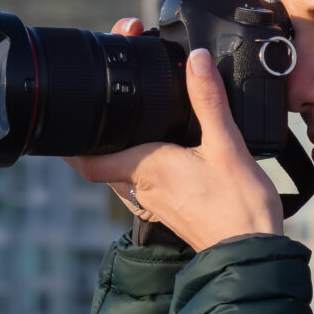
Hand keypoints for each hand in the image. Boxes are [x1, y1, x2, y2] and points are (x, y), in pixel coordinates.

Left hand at [64, 22, 284, 250]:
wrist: (250, 252)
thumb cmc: (238, 208)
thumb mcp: (227, 146)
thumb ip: (208, 101)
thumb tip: (197, 60)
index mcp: (146, 169)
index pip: (88, 160)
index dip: (69, 144)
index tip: (62, 122)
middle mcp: (142, 188)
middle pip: (101, 163)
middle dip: (94, 138)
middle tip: (97, 109)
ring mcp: (154, 201)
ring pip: (120, 174)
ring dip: (116, 151)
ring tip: (122, 124)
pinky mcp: (169, 209)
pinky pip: (141, 183)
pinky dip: (139, 164)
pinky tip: (158, 151)